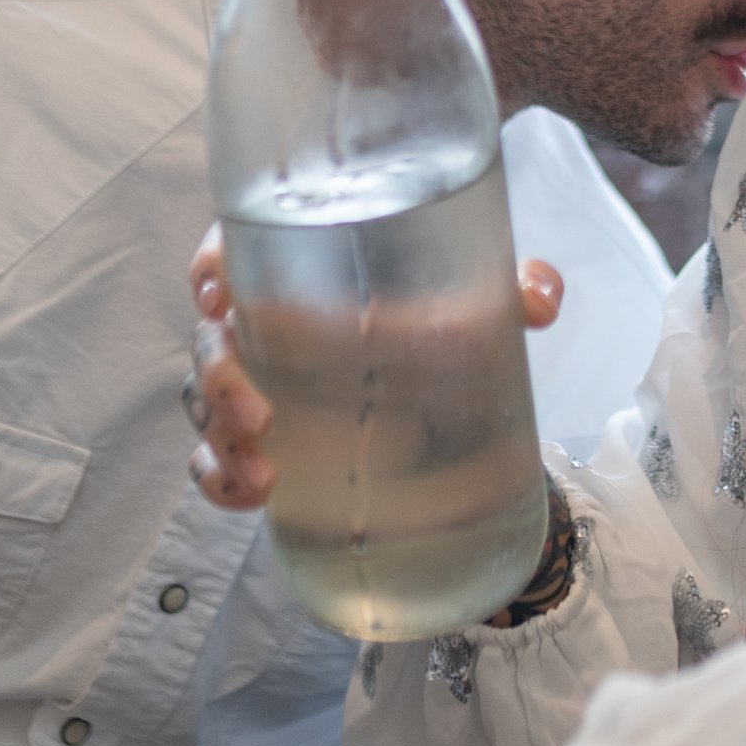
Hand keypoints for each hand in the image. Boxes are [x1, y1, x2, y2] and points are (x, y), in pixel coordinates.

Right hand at [184, 220, 562, 514]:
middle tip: (257, 415)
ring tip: (263, 475)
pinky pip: (219, 457)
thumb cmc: (437, 306)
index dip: (209, 268)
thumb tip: (538, 298)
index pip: (229, 249)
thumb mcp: (475, 292)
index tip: (219, 296)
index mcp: (296, 262)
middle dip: (219, 377)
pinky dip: (222, 479)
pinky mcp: (265, 437)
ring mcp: (259, 381)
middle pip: (212, 338)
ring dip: (219, 438)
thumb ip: (508, 285)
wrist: (444, 372)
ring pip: (206, 402)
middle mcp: (264, 320)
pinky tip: (250, 497)